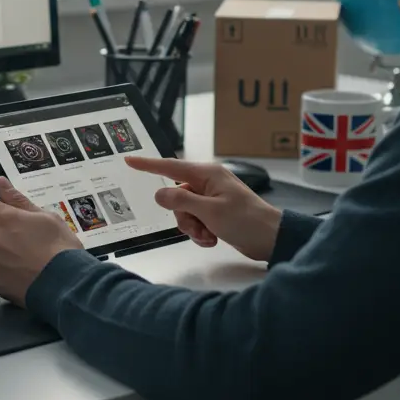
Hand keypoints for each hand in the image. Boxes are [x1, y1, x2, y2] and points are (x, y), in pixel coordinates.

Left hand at [0, 177, 83, 305]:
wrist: (67, 285)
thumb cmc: (61, 248)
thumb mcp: (47, 217)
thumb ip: (19, 200)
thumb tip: (1, 183)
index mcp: (5, 219)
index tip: (0, 210)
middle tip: (20, 238)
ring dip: (3, 254)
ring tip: (28, 261)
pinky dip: (8, 274)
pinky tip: (26, 275)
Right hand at [124, 156, 283, 261]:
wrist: (271, 239)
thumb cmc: (245, 220)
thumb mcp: (209, 211)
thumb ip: (181, 200)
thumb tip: (159, 193)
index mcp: (207, 174)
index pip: (170, 166)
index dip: (148, 165)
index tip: (129, 161)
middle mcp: (208, 183)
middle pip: (176, 196)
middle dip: (183, 217)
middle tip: (198, 228)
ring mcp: (212, 198)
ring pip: (184, 212)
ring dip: (192, 227)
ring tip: (208, 236)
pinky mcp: (216, 213)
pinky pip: (196, 221)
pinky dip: (200, 232)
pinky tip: (213, 239)